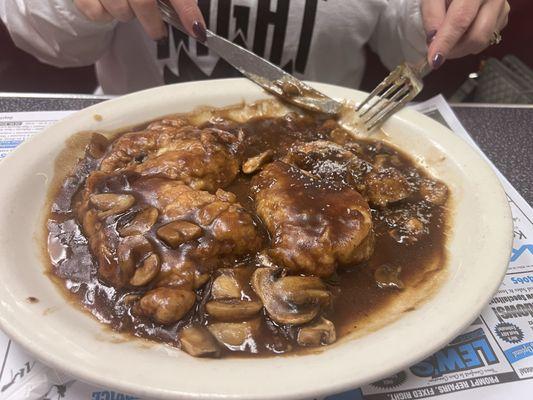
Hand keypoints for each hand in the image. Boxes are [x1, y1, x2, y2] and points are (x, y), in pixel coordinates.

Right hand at [73, 0, 204, 39]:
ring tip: (126, 4)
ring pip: (120, 10)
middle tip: (158, 30)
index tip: (197, 30)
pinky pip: (96, 13)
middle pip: (143, 1)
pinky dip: (103, 15)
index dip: (186, 10)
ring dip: (126, 14)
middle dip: (153, 22)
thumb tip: (194, 22)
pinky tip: (107, 3)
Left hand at [421, 0, 509, 68]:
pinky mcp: (503, 18)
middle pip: (477, 36)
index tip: (434, 60)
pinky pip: (486, 41)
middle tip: (436, 51)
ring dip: (461, 49)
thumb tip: (433, 39)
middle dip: (454, 50)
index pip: (461, 18)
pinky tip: (460, 34)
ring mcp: (502, 8)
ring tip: (447, 40)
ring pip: (483, 42)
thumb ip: (431, 15)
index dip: (446, 41)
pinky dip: (469, 44)